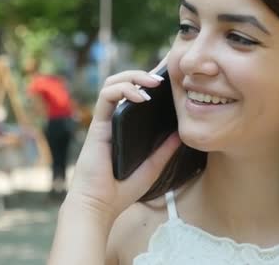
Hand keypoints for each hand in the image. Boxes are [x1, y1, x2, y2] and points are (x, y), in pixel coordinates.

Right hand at [65, 58, 179, 221]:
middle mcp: (113, 119)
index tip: (169, 76)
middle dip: (143, 73)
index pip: (135, 94)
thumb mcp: (152, 167)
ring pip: (113, 82)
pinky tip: (140, 96)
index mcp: (125, 126)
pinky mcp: (97, 124)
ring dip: (133, 77)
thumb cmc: (121, 189)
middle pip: (123, 82)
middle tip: (165, 76)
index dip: (148, 81)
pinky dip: (123, 90)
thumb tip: (181, 134)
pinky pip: (106, 97)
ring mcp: (104, 120)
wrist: (100, 204)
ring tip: (154, 82)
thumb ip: (164, 151)